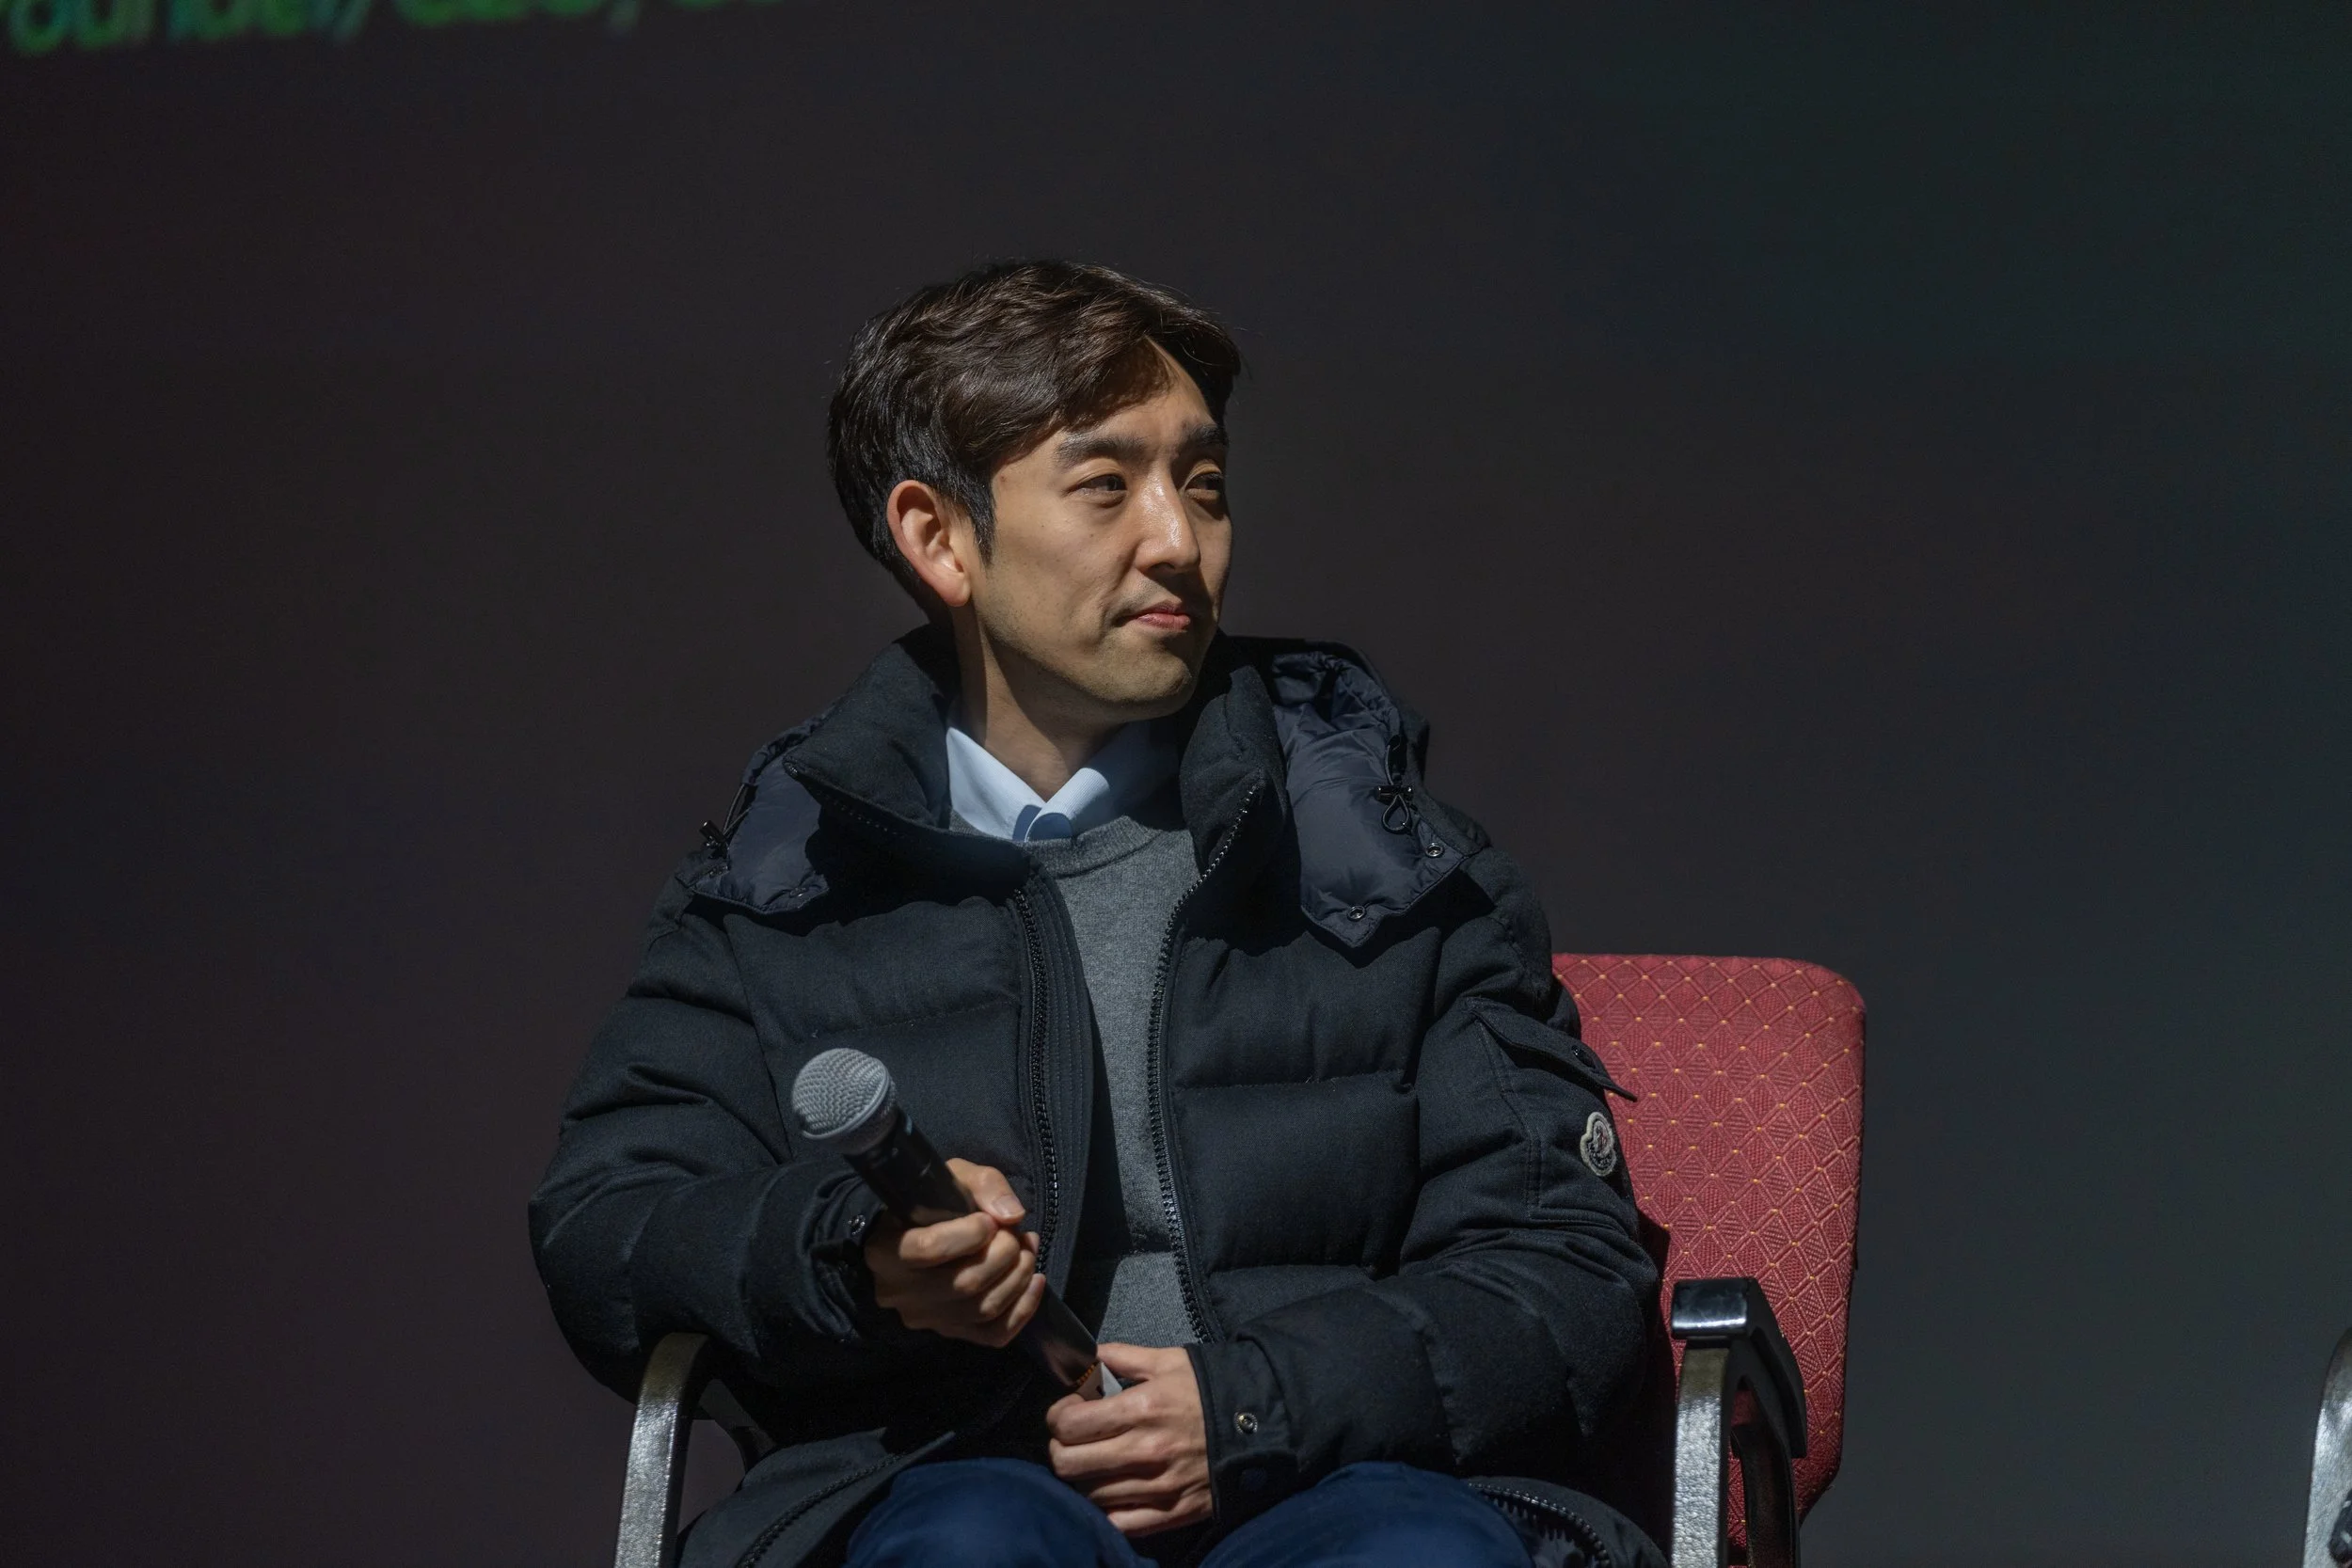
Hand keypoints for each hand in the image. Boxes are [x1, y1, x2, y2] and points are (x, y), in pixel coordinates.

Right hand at [862, 1158, 1044, 1347]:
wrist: (916, 1237)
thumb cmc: (932, 1205)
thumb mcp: (953, 1177)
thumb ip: (983, 1185)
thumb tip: (1011, 1215)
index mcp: (887, 1250)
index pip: (929, 1249)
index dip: (970, 1234)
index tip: (989, 1220)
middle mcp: (899, 1292)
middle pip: (964, 1283)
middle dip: (1004, 1255)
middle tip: (1017, 1235)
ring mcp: (925, 1318)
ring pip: (982, 1309)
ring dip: (1018, 1277)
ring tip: (1027, 1251)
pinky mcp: (950, 1333)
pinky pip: (994, 1335)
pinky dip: (1023, 1309)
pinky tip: (1035, 1282)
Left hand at [1047, 1343, 1211, 1535]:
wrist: (1261, 1425)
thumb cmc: (1211, 1390)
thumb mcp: (1168, 1361)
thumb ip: (1123, 1356)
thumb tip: (1087, 1358)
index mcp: (1141, 1409)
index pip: (1070, 1424)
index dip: (1056, 1418)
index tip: (1064, 1413)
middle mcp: (1145, 1452)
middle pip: (1069, 1464)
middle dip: (1060, 1449)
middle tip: (1070, 1440)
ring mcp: (1158, 1488)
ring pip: (1089, 1494)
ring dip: (1082, 1479)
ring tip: (1094, 1463)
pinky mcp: (1171, 1513)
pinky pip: (1120, 1523)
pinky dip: (1106, 1511)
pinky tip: (1109, 1492)